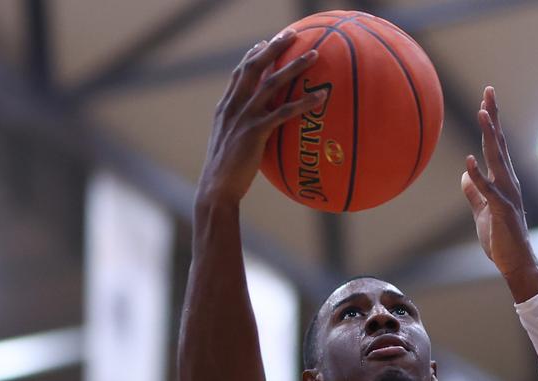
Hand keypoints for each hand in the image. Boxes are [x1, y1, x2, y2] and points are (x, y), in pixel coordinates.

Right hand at [196, 30, 327, 206]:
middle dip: (274, 48)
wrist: (216, 188)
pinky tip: (321, 97)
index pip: (238, 74)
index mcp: (225, 108)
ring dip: (294, 67)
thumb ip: (242, 130)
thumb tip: (258, 130)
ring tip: (315, 55)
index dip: (252, 56)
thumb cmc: (227, 173)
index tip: (264, 44)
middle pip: (254, 67)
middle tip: (292, 34)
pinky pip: (284, 112)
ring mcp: (244, 117)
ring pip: (271, 83)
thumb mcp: (230, 145)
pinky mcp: (256, 132)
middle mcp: (233, 107)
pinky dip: (304, 103)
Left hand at [460, 86, 537, 300]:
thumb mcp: (483, 211)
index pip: (496, 145)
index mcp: (504, 181)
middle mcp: (509, 182)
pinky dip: (479, 175)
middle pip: (499, 143)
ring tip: (482, 113)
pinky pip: (489, 190)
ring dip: (489, 136)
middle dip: (493, 117)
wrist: (515, 263)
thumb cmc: (501, 239)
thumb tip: (466, 175)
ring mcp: (507, 195)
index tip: (485, 100)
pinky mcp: (502, 210)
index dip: (491, 123)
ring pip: (497, 159)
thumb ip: (475, 192)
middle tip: (489, 92)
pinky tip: (469, 160)